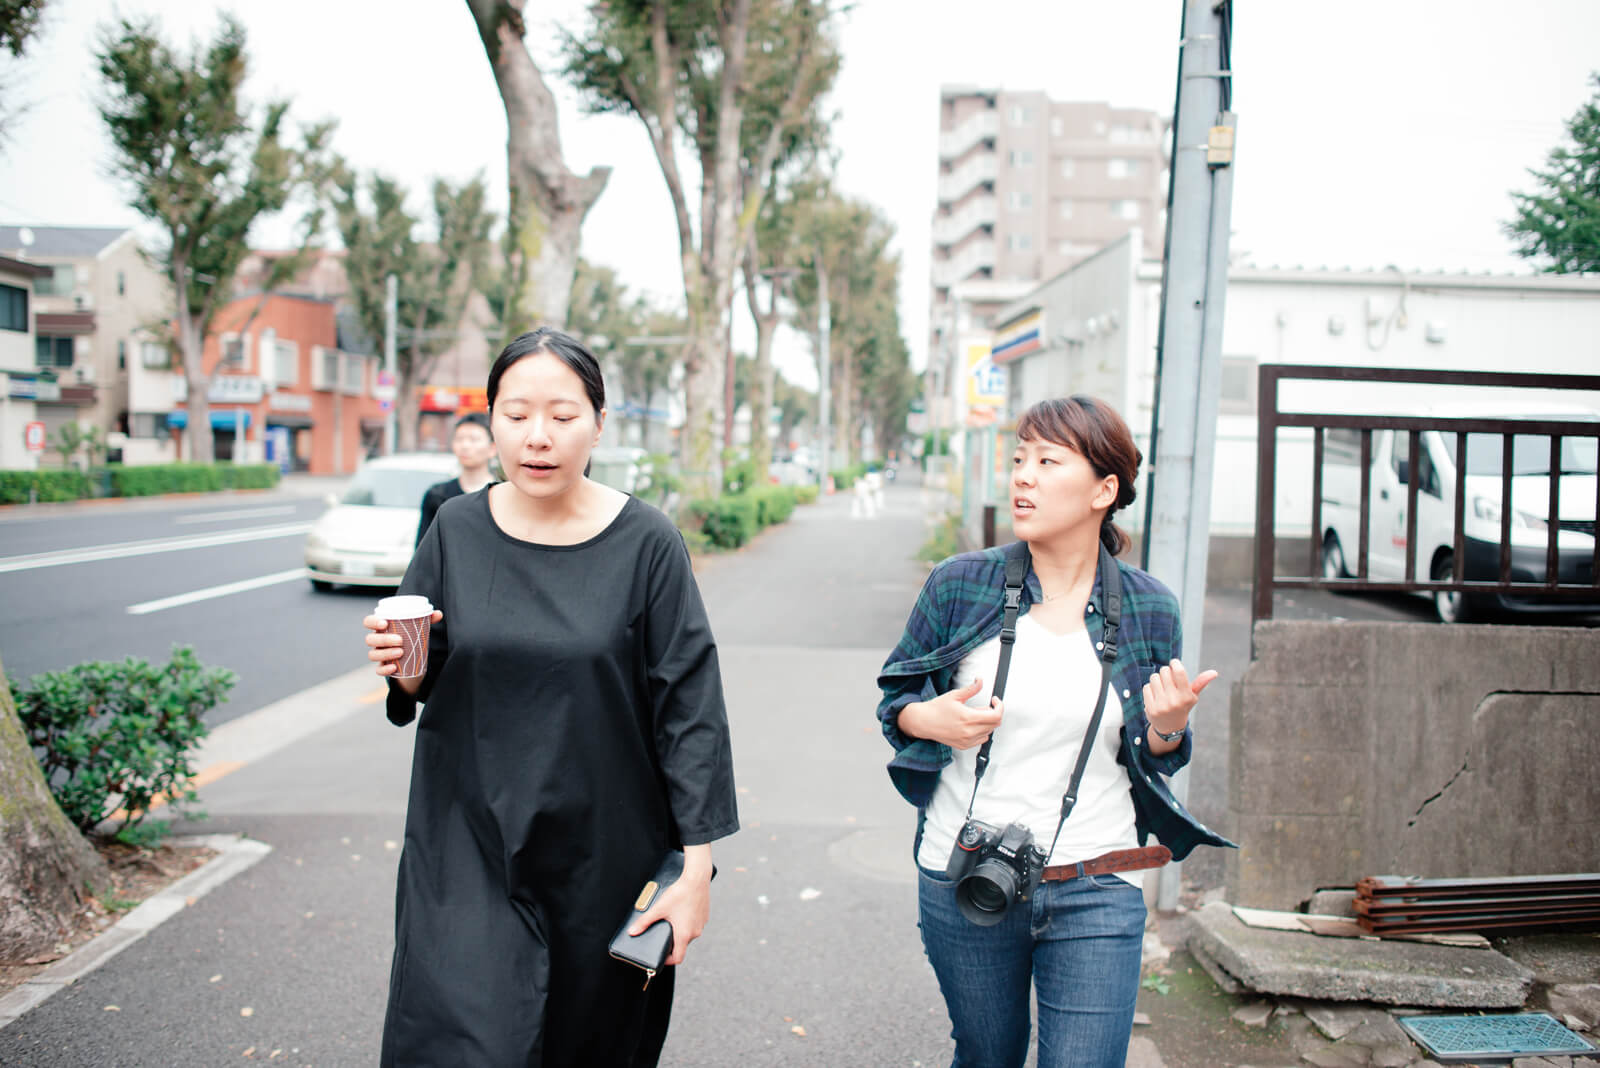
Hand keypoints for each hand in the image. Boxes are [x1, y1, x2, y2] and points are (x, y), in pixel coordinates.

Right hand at [363, 611, 442, 691]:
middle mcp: (376, 641)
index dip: (372, 622)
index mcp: (381, 628)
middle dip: (384, 639)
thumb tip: (438, 613)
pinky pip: (378, 670)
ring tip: (400, 652)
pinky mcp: (383, 667)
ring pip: (372, 654)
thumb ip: (427, 619)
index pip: (368, 622)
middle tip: (400, 640)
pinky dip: (384, 669)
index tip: (385, 623)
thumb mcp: (418, 628)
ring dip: (385, 653)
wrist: (412, 660)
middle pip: (370, 639)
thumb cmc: (411, 637)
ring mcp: (378, 654)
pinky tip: (394, 668)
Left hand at [628, 849, 712, 966]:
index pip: (678, 958)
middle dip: (671, 942)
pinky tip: (680, 912)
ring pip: (689, 934)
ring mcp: (701, 924)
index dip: (667, 960)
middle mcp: (695, 932)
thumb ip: (644, 922)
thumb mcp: (659, 908)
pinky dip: (687, 923)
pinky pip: (694, 925)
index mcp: (684, 934)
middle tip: (662, 934)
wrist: (697, 878)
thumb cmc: (680, 893)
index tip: (660, 956)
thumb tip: (632, 932)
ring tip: (670, 921)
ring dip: (680, 932)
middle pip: (682, 945)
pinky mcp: (704, 916)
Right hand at [898, 677, 1002, 749]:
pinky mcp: (964, 746)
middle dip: (993, 713)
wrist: (923, 722)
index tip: (995, 701)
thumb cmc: (936, 709)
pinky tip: (971, 725)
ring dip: (986, 723)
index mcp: (968, 718)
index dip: (999, 706)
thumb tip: (980, 681)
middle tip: (982, 707)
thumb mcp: (955, 695)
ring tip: (973, 715)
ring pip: (989, 732)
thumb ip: (971, 689)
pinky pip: (981, 740)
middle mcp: (969, 732)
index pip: (996, 716)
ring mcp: (967, 740)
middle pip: (994, 724)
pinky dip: (981, 732)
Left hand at [1143, 659, 1216, 739]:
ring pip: (1154, 677)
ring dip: (1157, 679)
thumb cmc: (1182, 706)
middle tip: (1168, 679)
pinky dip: (1150, 688)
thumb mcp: (1193, 696)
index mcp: (1186, 696)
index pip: (1179, 672)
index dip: (1175, 663)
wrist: (1170, 728)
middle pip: (1164, 671)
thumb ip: (1201, 683)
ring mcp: (1161, 705)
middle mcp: (1174, 701)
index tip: (1174, 663)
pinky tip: (1155, 695)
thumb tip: (1214, 672)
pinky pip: (1146, 687)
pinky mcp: (1150, 708)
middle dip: (1166, 672)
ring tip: (1162, 687)